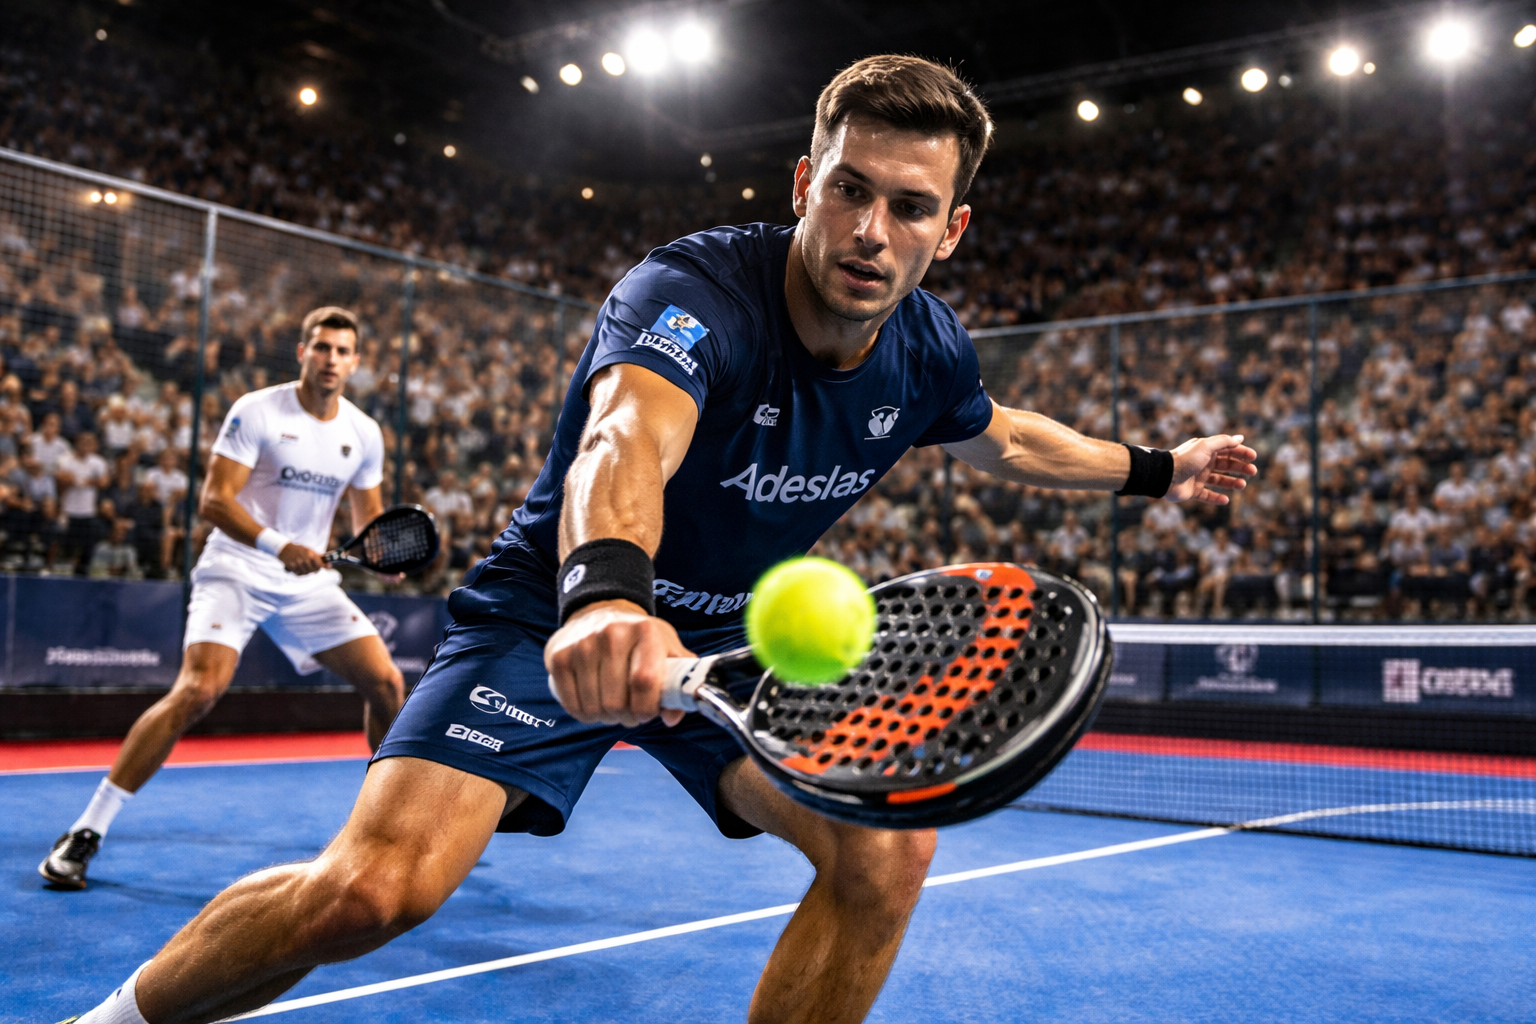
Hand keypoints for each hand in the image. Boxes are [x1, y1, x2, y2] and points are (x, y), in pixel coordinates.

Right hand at [277, 542, 325, 574]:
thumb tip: (329, 564)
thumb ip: (319, 557)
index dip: (321, 567)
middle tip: (312, 567)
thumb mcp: (310, 550)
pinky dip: (300, 572)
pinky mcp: (292, 567)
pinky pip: (299, 574)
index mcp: (310, 554)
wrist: (285, 548)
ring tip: (305, 567)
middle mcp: (304, 559)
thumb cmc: (299, 550)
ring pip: (306, 573)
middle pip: (313, 570)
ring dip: (307, 571)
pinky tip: (299, 568)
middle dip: (314, 570)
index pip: (320, 565)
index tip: (323, 566)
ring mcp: (298, 563)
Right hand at [545, 599, 694, 727]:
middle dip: (627, 717)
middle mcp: (611, 633)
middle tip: (630, 711)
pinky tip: (593, 706)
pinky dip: (584, 715)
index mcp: (645, 632)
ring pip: (594, 707)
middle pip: (616, 702)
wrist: (600, 612)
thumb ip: (679, 682)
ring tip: (613, 707)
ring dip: (606, 718)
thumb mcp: (667, 650)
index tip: (648, 713)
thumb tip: (672, 718)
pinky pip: (572, 705)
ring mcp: (582, 644)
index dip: (647, 708)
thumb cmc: (639, 639)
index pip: (645, 682)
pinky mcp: (559, 656)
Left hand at [1165, 434, 1258, 503]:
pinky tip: (1225, 500)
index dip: (1241, 452)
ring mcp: (1197, 477)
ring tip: (1242, 485)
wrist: (1165, 476)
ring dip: (1231, 482)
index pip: (1227, 450)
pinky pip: (1207, 495)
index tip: (1253, 457)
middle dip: (1240, 468)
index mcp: (1206, 451)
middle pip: (1225, 465)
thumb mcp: (1206, 446)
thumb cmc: (1185, 459)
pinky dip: (1216, 498)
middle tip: (1252, 472)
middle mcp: (1202, 463)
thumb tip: (1240, 438)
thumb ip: (1223, 442)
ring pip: (1219, 480)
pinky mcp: (1192, 491)